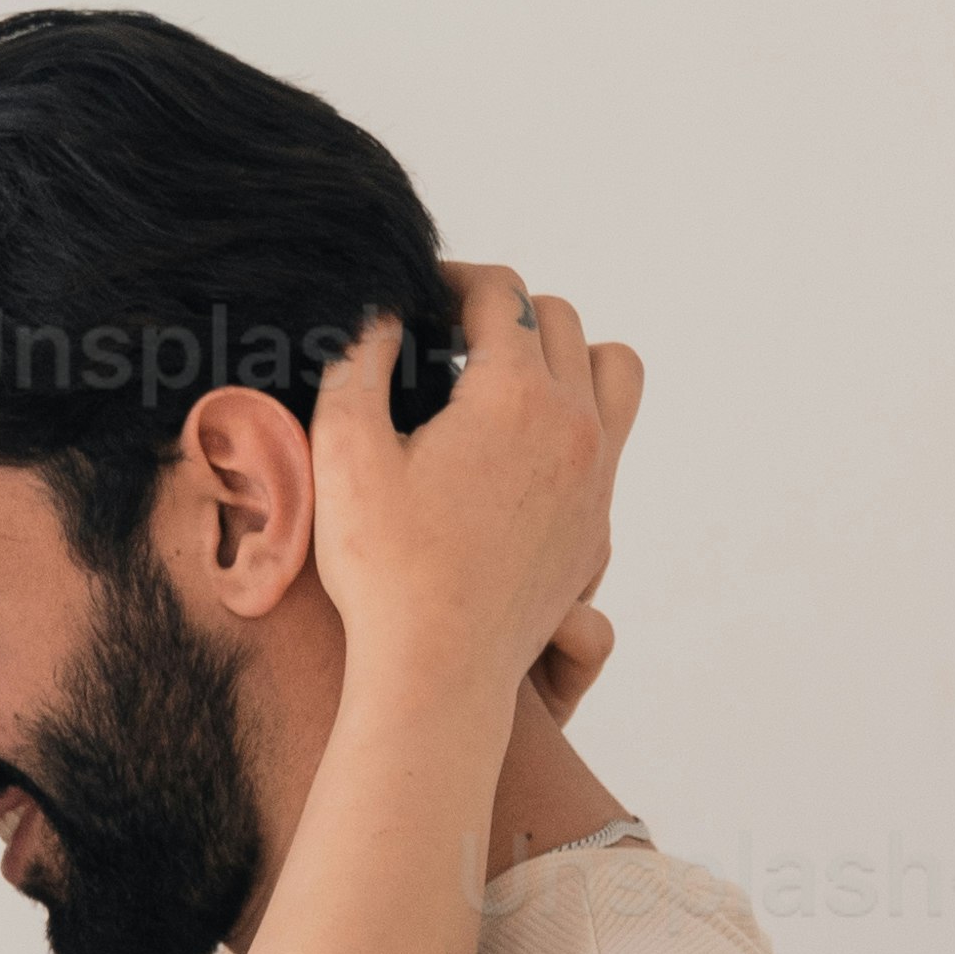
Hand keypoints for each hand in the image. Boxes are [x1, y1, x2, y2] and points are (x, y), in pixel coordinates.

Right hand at [308, 265, 636, 719]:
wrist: (439, 673)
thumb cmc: (384, 568)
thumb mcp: (343, 451)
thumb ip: (358, 362)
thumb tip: (382, 315)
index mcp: (515, 394)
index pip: (501, 293)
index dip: (453, 280)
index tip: (418, 300)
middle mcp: (575, 425)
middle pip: (560, 320)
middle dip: (503, 313)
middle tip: (448, 337)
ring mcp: (597, 476)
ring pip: (610, 369)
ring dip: (564, 354)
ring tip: (506, 379)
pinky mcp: (597, 523)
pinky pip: (611, 437)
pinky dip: (574, 416)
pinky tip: (515, 449)